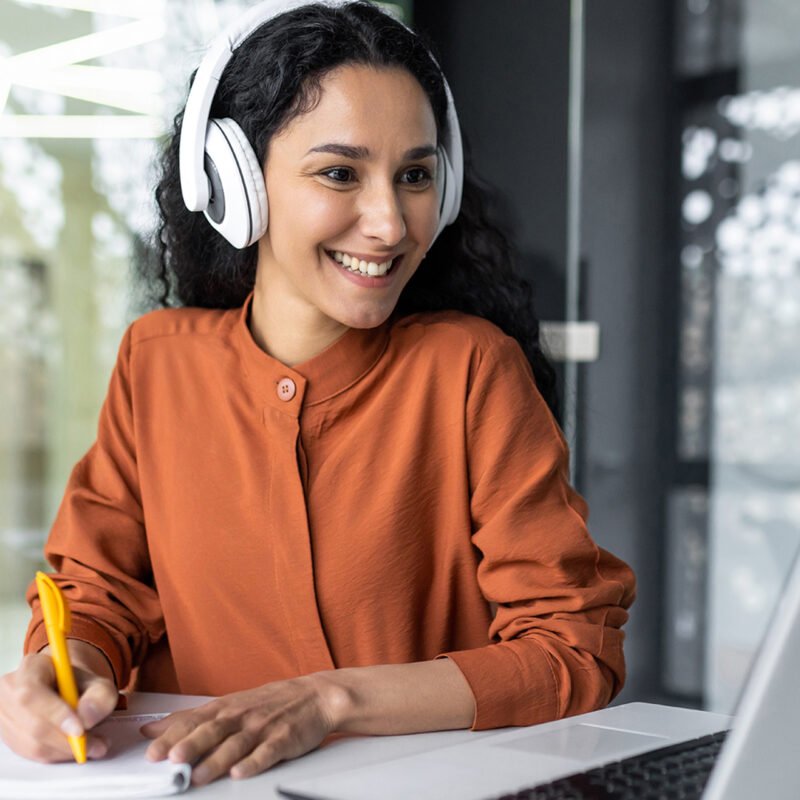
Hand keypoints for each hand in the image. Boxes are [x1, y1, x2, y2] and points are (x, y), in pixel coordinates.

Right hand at [0, 650, 117, 761]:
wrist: (64, 690)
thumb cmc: (79, 685)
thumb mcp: (99, 683)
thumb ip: (100, 696)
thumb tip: (87, 717)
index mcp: (31, 668)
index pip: (32, 693)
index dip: (55, 714)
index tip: (80, 729)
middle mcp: (10, 691)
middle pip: (32, 724)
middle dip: (66, 739)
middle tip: (95, 744)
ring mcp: (4, 716)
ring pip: (32, 744)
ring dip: (64, 750)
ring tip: (90, 746)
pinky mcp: (8, 737)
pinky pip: (31, 754)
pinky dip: (56, 755)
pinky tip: (73, 748)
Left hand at [141, 675, 337, 785]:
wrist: (315, 696)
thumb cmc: (268, 703)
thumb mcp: (229, 705)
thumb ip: (190, 719)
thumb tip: (151, 729)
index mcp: (226, 708)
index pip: (195, 720)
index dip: (173, 736)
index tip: (151, 752)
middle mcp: (242, 716)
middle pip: (213, 731)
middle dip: (191, 745)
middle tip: (172, 759)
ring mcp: (263, 727)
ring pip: (236, 745)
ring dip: (217, 760)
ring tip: (199, 776)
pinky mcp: (284, 739)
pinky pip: (267, 752)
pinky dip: (254, 763)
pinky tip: (241, 773)